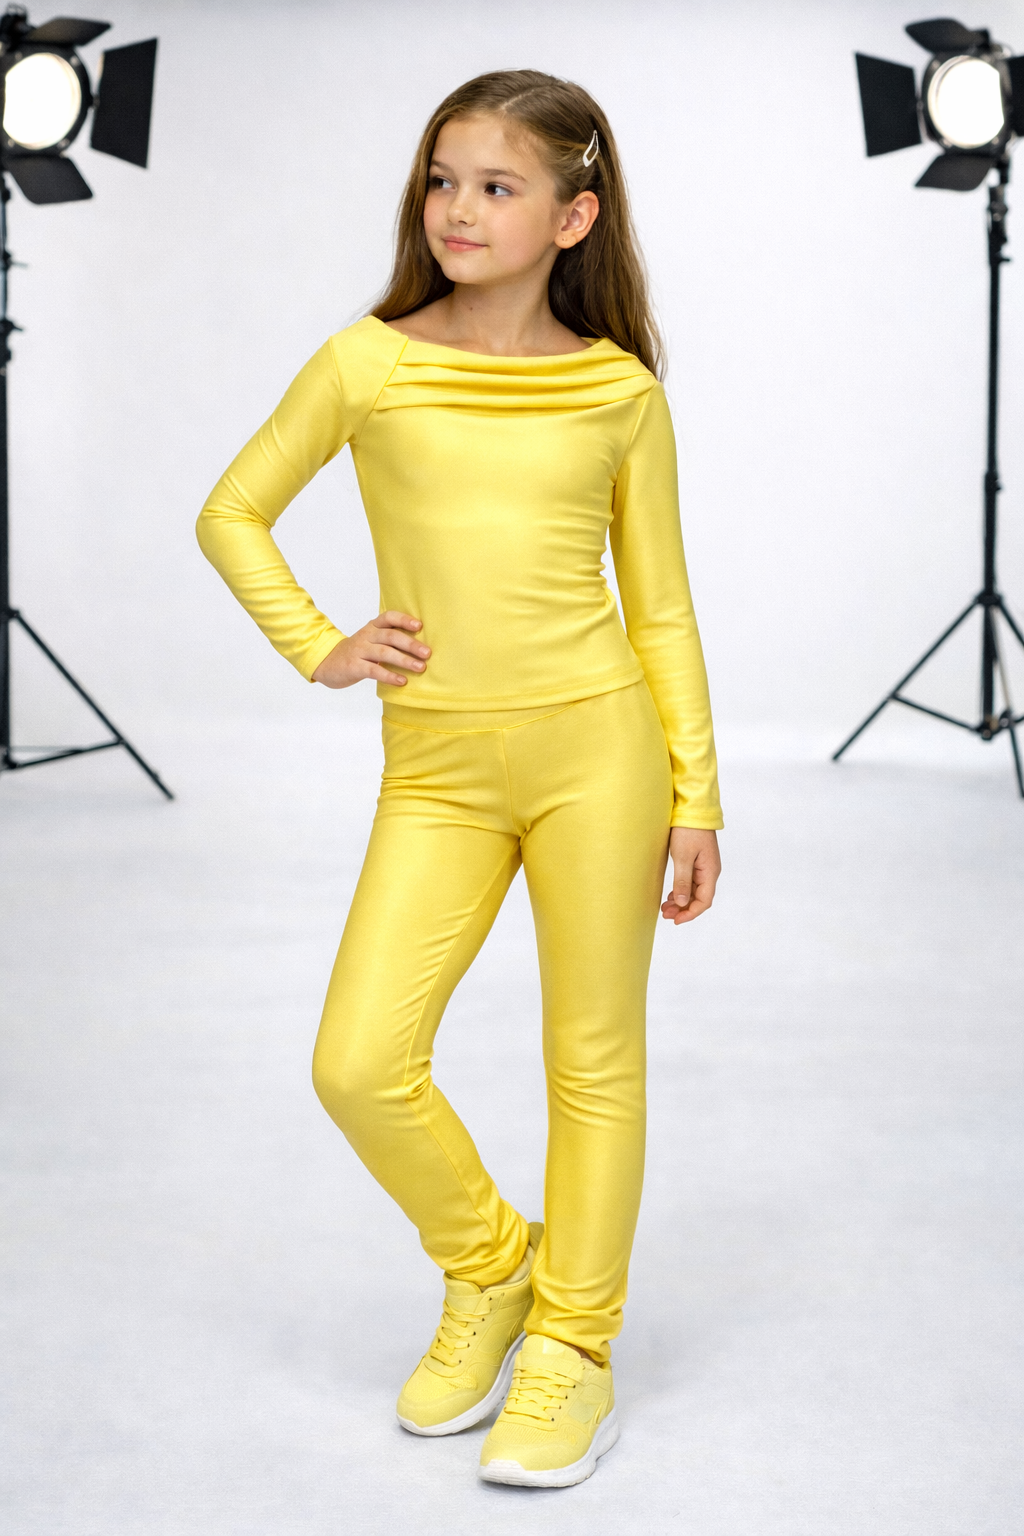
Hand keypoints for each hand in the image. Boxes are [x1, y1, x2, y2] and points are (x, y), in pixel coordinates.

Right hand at [311, 611, 429, 688]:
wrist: (328, 662)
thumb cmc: (358, 652)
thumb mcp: (371, 640)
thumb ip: (390, 639)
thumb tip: (422, 646)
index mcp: (373, 627)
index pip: (389, 617)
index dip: (404, 620)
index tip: (419, 626)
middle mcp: (367, 636)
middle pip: (391, 636)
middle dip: (411, 644)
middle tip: (427, 653)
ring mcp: (359, 650)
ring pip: (384, 652)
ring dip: (404, 660)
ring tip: (420, 667)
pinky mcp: (354, 666)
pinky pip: (374, 670)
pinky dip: (389, 676)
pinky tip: (402, 681)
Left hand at [661, 827, 719, 924]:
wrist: (693, 809)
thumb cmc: (688, 830)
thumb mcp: (682, 856)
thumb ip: (683, 881)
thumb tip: (683, 903)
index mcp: (710, 872)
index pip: (704, 901)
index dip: (690, 914)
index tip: (675, 920)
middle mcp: (710, 871)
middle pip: (700, 898)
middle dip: (683, 909)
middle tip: (665, 914)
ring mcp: (705, 866)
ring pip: (695, 891)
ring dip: (682, 901)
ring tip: (665, 907)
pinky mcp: (698, 861)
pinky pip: (692, 882)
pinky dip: (682, 891)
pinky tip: (671, 895)